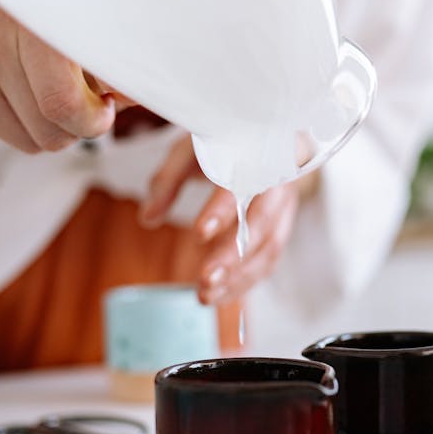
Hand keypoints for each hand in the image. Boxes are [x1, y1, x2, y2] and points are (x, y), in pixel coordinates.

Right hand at [0, 9, 115, 150]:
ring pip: (45, 135)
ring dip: (65, 131)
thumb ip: (127, 74)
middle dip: (88, 123)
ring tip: (61, 99)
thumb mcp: (111, 53)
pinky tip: (36, 105)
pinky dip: (41, 137)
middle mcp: (18, 20)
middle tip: (94, 106)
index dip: (108, 96)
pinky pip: (26, 143)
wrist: (17, 41)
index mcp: (60, 3)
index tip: (108, 101)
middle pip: (60, 107)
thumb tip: (135, 95)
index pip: (88, 64)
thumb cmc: (78, 48)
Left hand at [140, 134, 300, 303]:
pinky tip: (223, 293)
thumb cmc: (225, 142)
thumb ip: (168, 182)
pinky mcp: (282, 226)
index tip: (199, 233)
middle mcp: (277, 182)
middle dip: (233, 257)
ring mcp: (285, 207)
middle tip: (204, 281)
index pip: (241, 184)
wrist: (263, 137)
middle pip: (262, 224)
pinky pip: (270, 258)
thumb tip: (147, 218)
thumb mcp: (190, 150)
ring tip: (207, 296)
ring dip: (240, 277)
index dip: (222, 210)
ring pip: (270, 248)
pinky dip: (247, 280)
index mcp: (255, 155)